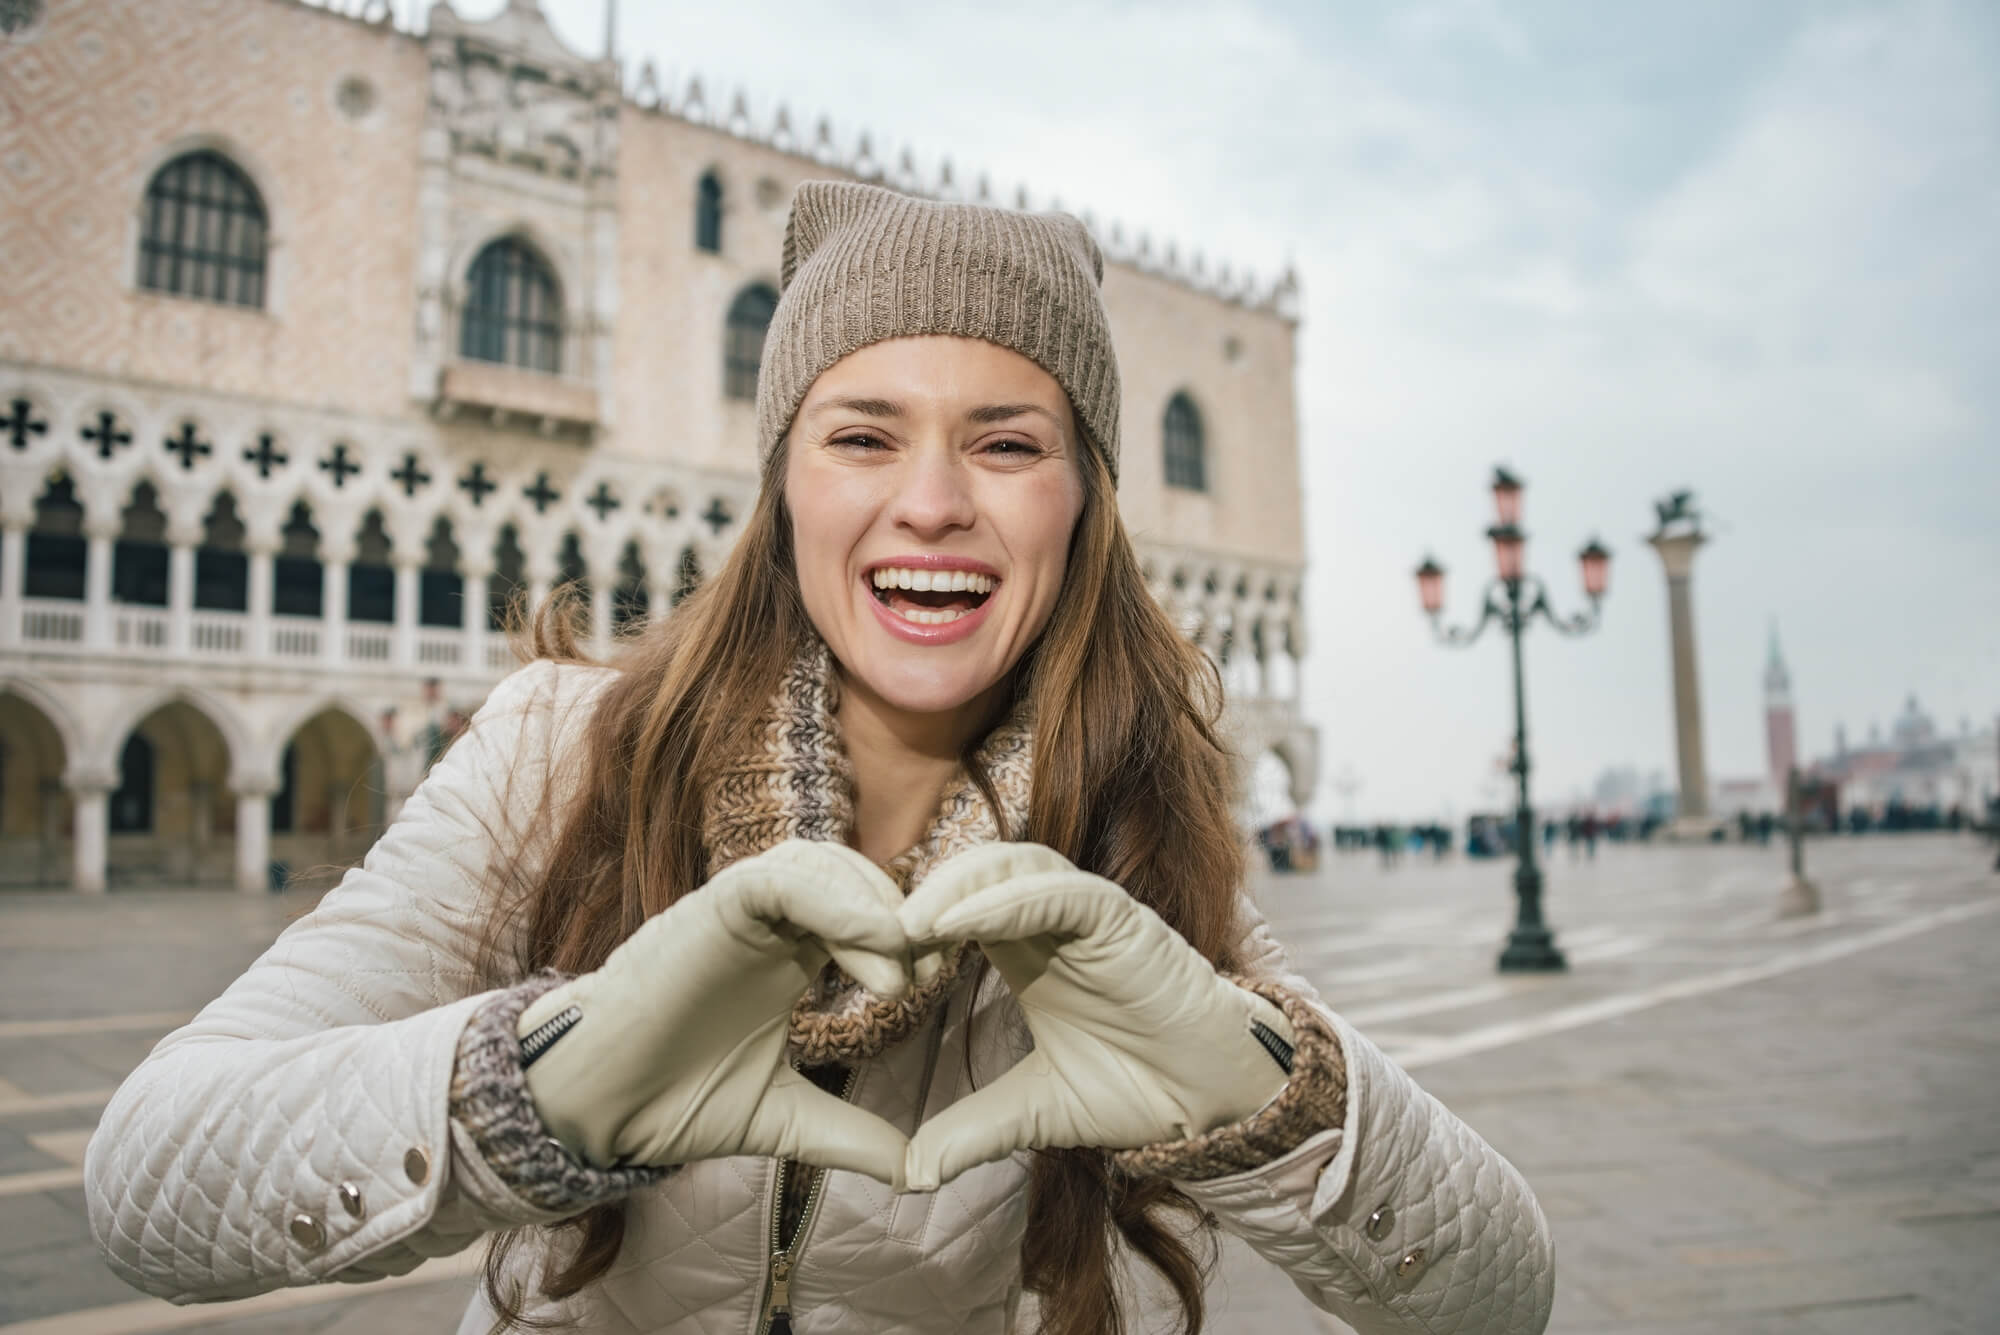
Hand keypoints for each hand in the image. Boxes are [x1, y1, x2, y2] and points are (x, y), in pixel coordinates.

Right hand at [516, 839, 912, 1184]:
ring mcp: (739, 911)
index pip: (867, 914)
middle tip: (930, 970)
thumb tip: (912, 1173)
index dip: (910, 936)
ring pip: (823, 865)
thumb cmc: (675, 1102)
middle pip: (856, 878)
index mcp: (792, 955)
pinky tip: (868, 941)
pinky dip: (832, 899)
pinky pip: (779, 878)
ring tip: (896, 975)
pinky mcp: (710, 908)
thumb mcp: (784, 1118)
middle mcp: (771, 924)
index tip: (938, 980)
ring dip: (872, 908)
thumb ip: (848, 1134)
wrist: (598, 1109)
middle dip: (903, 915)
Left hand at [898, 843, 1293, 1191]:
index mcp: (1026, 951)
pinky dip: (1006, 900)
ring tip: (910, 925)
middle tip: (878, 941)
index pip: (957, 908)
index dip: (915, 928)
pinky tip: (958, 925)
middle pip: (976, 873)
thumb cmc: (1137, 1090)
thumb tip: (912, 1174)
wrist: (1211, 1102)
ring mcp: (1089, 913)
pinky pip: (1060, 892)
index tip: (876, 973)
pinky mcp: (1122, 918)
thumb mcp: (1036, 1112)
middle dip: (925, 897)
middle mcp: (1053, 920)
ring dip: (956, 888)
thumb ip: (975, 1131)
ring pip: (1014, 866)